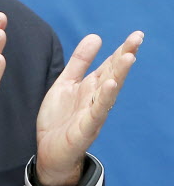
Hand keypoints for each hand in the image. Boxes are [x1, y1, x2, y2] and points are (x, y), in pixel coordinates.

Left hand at [35, 31, 143, 185]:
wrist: (48, 151)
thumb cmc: (60, 118)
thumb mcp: (66, 83)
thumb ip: (80, 62)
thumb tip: (96, 36)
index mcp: (91, 87)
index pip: (110, 65)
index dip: (122, 50)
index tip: (137, 34)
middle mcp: (96, 99)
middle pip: (113, 75)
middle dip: (125, 57)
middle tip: (138, 39)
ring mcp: (93, 114)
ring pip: (109, 92)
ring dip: (119, 75)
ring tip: (128, 57)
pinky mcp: (85, 129)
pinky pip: (96, 112)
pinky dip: (104, 99)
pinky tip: (110, 85)